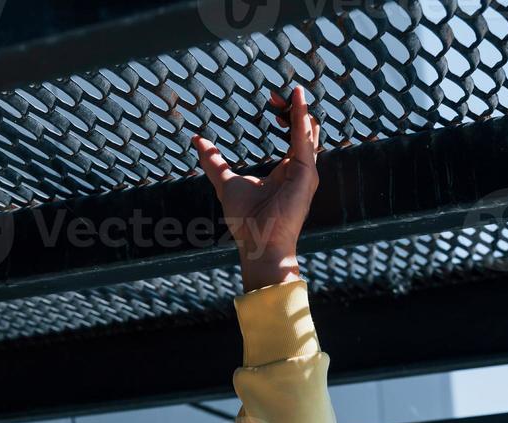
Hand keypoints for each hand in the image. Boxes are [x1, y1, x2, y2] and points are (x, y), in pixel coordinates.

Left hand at [192, 85, 320, 291]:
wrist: (257, 244)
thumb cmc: (245, 221)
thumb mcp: (226, 182)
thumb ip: (213, 161)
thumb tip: (197, 140)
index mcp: (286, 171)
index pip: (293, 136)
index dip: (286, 115)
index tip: (272, 99)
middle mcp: (300, 170)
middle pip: (304, 130)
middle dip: (293, 108)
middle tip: (277, 92)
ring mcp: (306, 172)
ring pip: (310, 131)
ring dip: (300, 110)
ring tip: (292, 91)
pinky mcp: (306, 175)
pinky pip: (305, 141)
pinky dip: (302, 119)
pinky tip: (297, 101)